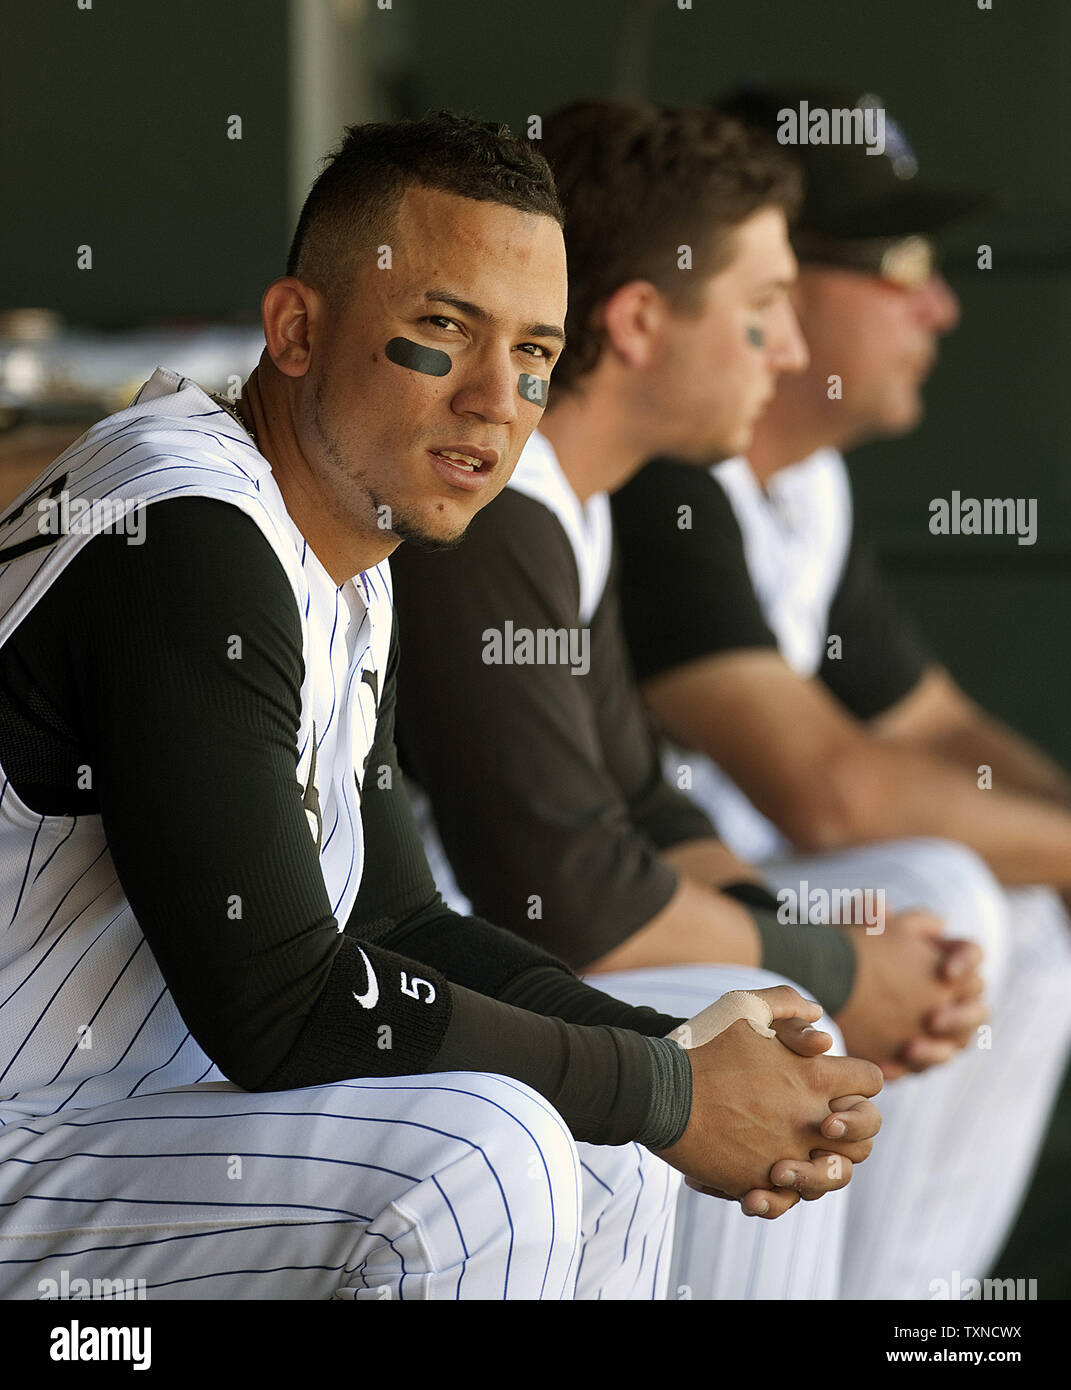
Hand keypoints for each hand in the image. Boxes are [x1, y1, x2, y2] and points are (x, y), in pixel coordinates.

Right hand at [655, 985, 882, 1218]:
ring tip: (799, 1152)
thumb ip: (787, 1003)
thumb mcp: (743, 1005)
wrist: (657, 1091)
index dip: (859, 1078)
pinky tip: (766, 1176)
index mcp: (812, 1074)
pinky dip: (786, 1192)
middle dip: (853, 1127)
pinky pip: (791, 1199)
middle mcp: (808, 1118)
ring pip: (836, 1176)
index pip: (870, 1081)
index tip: (836, 1078)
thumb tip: (820, 1022)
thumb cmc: (701, 1045)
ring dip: (826, 1165)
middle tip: (826, 1119)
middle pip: (866, 1136)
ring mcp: (786, 1153)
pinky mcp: (758, 1179)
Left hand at [833, 910, 985, 1078]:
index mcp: (943, 958)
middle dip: (960, 1016)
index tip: (945, 971)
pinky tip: (887, 1067)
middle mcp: (950, 996)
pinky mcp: (916, 1055)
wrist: (822, 987)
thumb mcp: (850, 931)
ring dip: (937, 1050)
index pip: (972, 954)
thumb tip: (881, 908)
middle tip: (932, 1018)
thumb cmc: (846, 953)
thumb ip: (867, 914)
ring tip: (910, 1048)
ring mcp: (938, 1030)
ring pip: (956, 1046)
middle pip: (978, 1008)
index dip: (966, 962)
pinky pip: (920, 1068)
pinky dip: (906, 1068)